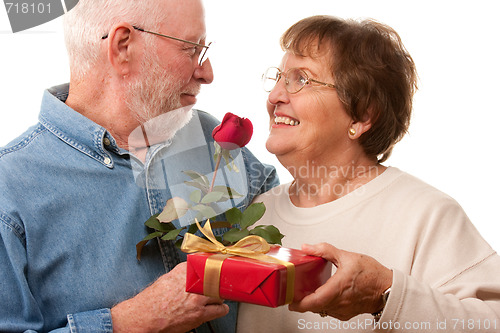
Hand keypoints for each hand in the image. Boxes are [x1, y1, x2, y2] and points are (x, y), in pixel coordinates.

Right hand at [111, 262, 228, 332]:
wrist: (143, 317)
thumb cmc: (151, 301)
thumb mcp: (166, 279)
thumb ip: (182, 274)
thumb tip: (193, 273)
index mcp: (183, 271)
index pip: (206, 264)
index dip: (212, 268)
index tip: (217, 268)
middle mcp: (192, 283)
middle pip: (216, 279)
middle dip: (217, 283)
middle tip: (218, 285)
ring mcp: (197, 298)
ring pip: (220, 293)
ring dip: (219, 296)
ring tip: (218, 297)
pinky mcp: (200, 314)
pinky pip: (220, 309)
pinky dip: (222, 309)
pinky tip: (220, 308)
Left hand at [289, 243, 391, 320]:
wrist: (388, 288)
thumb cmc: (372, 274)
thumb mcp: (347, 257)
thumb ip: (325, 250)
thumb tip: (308, 247)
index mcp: (337, 288)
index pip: (313, 302)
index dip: (299, 303)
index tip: (290, 300)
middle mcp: (339, 303)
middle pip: (314, 306)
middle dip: (303, 300)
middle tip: (296, 291)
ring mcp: (342, 310)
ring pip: (321, 309)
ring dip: (313, 301)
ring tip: (308, 290)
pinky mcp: (346, 313)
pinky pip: (329, 310)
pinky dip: (323, 303)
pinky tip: (324, 293)